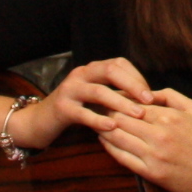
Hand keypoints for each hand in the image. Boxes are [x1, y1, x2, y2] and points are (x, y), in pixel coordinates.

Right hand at [18, 58, 156, 147]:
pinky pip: (83, 113)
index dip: (137, 77)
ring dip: (120, 102)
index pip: (119, 63)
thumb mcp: (96, 99)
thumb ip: (116, 94)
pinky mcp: (61, 108)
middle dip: (132, 84)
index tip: (151, 95)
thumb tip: (148, 99)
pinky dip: (99, 119)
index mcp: (92, 69)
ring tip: (138, 114)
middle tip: (149, 100)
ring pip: (98, 91)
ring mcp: (69, 89)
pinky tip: (112, 127)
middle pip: (110, 70)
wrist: (40, 121)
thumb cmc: (76, 110)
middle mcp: (81, 74)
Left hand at [97, 86, 191, 191]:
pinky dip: (109, 147)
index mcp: (170, 116)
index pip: (132, 103)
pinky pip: (122, 157)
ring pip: (117, 136)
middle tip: (94, 106)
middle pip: (120, 118)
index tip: (107, 95)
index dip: (117, 98)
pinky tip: (103, 141)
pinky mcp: (151, 173)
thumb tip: (147, 93)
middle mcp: (159, 134)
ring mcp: (154, 155)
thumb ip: (171, 96)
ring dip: (102, 128)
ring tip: (94, 122)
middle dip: (105, 111)